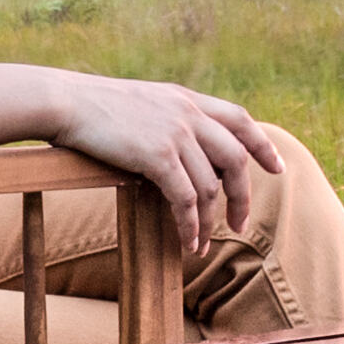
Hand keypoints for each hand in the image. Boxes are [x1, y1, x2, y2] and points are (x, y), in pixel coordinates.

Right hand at [40, 67, 268, 252]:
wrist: (66, 101)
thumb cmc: (94, 107)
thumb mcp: (143, 102)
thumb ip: (169, 118)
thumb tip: (184, 150)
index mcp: (186, 98)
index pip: (239, 119)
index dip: (262, 144)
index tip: (277, 168)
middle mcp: (188, 113)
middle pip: (236, 158)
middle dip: (242, 196)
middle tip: (240, 223)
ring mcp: (175, 133)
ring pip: (211, 187)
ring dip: (210, 222)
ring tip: (202, 244)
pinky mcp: (157, 156)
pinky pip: (186, 200)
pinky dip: (190, 226)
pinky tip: (187, 242)